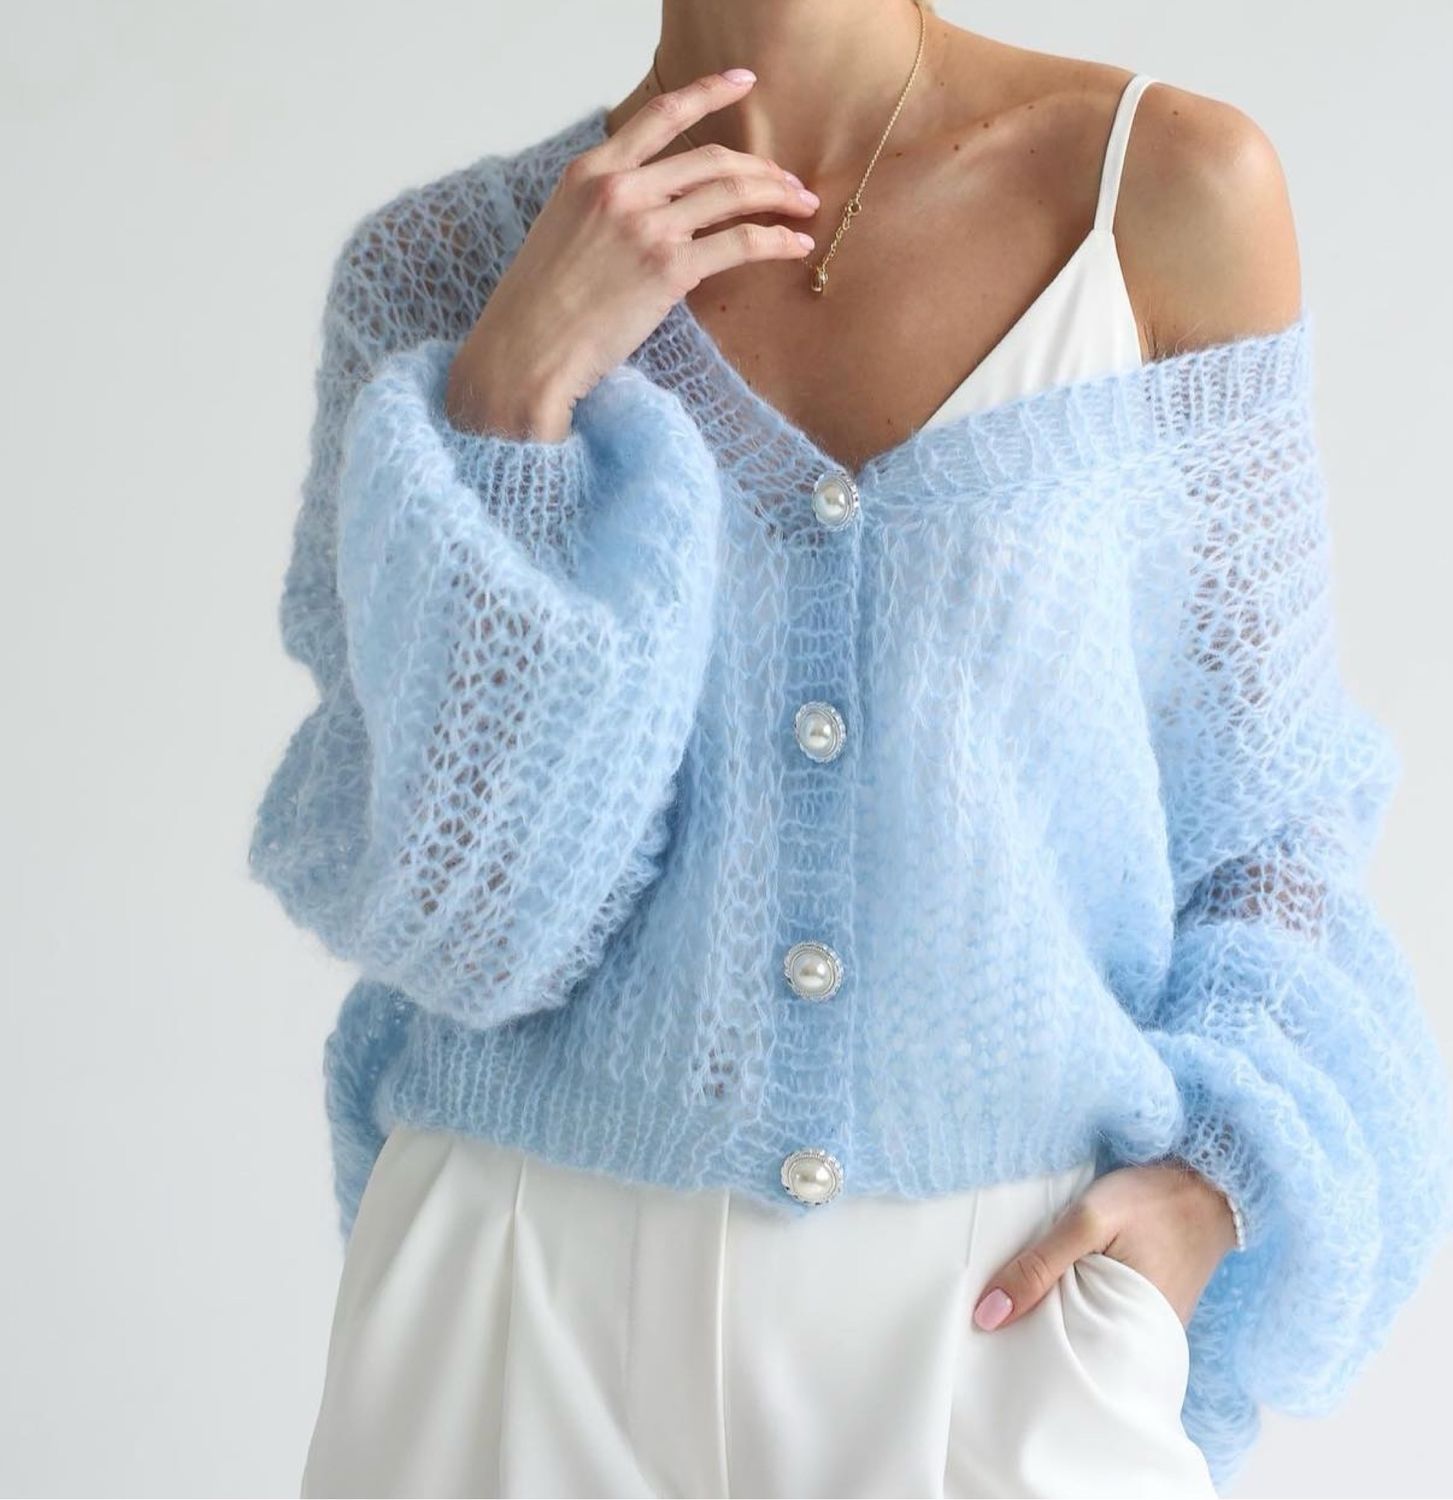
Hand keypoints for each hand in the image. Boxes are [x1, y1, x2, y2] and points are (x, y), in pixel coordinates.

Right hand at [447, 68, 820, 440]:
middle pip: (711, 159)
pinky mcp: (669, 269)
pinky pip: (740, 242)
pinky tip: (794, 245)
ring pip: (731, 193)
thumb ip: (605, 205)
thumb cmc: (540, 306)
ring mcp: (646, 226)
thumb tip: (652, 206)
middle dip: (761, 168)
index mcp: (591, 172)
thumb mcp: (562, 230)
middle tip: (790, 183)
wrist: (527, 353)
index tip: (743, 84)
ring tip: (802, 208)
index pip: (661, 114)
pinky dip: (775, 240)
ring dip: (777, 197)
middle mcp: (621, 188)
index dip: (709, 92)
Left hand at [971, 1161, 1238, 1332]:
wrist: (1209, 1182)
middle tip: (989, 1329)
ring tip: (1010, 1313)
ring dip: (1054, 1320)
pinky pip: (1101, 1315)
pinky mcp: (1145, 1307)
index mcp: (1132, 1338)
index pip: (1064, 1364)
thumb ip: (1039, 1265)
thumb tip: (988, 1313)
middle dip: (1035, 1341)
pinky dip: (1075, 1304)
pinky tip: (1049, 1293)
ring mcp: (1146, 1326)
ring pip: (1086, 1333)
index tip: (984, 1347)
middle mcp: (1143, 1344)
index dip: (1022, 1355)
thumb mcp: (1088, 1221)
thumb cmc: (1152, 1201)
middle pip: (1074, 1352)